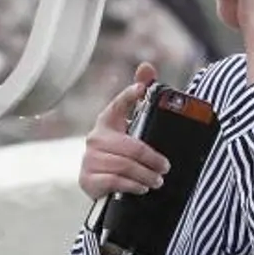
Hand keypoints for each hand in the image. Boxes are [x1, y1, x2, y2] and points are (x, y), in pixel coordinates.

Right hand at [79, 62, 169, 200]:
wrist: (102, 187)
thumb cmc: (120, 155)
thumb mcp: (133, 131)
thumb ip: (141, 100)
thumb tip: (146, 67)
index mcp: (107, 121)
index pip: (118, 104)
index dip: (129, 95)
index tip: (141, 90)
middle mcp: (95, 138)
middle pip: (130, 146)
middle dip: (152, 159)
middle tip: (165, 167)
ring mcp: (89, 159)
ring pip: (124, 165)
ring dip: (145, 175)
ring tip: (157, 180)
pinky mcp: (88, 179)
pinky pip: (114, 181)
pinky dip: (132, 185)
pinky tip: (141, 188)